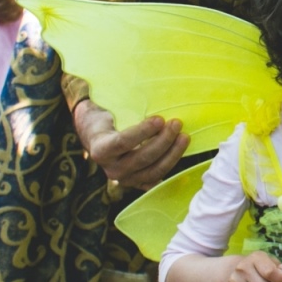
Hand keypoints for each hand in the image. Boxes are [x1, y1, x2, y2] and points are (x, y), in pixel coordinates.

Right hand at [73, 98, 189, 189]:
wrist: (97, 139)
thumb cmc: (106, 120)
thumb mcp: (108, 113)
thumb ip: (125, 111)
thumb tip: (152, 98)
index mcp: (101, 150)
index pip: (124, 142)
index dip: (143, 131)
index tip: (159, 119)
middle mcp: (112, 169)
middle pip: (143, 157)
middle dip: (164, 140)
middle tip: (177, 123)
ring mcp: (125, 179)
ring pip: (154, 170)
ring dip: (173, 153)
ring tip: (184, 136)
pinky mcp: (137, 183)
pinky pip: (158, 177)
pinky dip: (170, 163)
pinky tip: (179, 150)